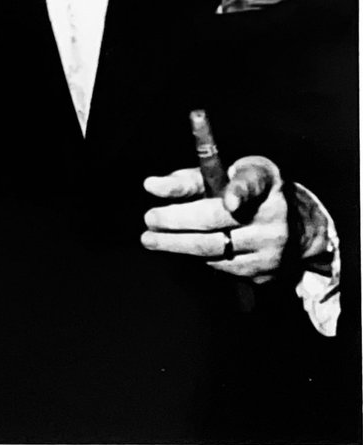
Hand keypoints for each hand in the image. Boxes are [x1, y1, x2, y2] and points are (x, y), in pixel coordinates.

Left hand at [141, 156, 288, 282]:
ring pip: (215, 248)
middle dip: (179, 220)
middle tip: (150, 219)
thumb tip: (151, 186)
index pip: (252, 184)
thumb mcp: (223, 174)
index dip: (241, 192)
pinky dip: (198, 255)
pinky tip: (183, 246)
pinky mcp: (265, 271)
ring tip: (149, 239)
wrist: (294, 226)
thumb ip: (187, 179)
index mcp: (264, 180)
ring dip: (176, 244)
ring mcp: (272, 246)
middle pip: (219, 219)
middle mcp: (273, 213)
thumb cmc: (243, 191)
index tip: (231, 201)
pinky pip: (221, 265)